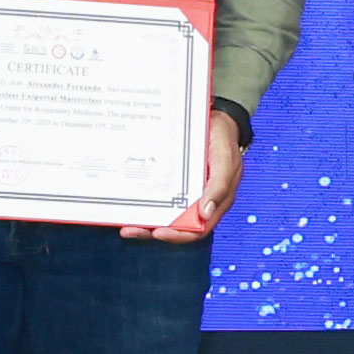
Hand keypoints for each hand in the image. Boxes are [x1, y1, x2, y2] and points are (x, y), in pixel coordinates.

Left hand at [123, 103, 252, 242]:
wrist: (218, 119)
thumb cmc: (223, 139)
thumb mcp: (225, 159)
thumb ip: (220, 185)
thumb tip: (206, 213)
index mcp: (216, 201)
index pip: (198, 229)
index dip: (178, 235)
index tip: (159, 233)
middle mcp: (200, 201)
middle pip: (177, 227)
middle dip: (154, 230)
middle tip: (132, 229)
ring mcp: (186, 193)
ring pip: (166, 216)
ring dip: (146, 223)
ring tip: (127, 224)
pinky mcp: (176, 184)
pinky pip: (161, 199)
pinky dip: (147, 205)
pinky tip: (132, 206)